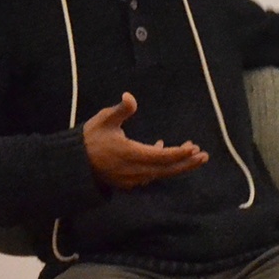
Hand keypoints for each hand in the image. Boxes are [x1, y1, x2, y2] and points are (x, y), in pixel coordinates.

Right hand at [83, 93, 207, 189]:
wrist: (74, 164)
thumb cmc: (90, 139)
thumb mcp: (104, 120)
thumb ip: (120, 110)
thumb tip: (129, 96)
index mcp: (131, 155)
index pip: (161, 157)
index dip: (178, 153)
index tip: (194, 148)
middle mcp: (135, 171)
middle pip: (166, 169)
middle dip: (186, 163)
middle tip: (204, 156)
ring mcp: (132, 179)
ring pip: (160, 173)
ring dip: (176, 164)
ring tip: (191, 152)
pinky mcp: (129, 181)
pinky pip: (150, 174)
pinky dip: (161, 165)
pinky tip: (162, 151)